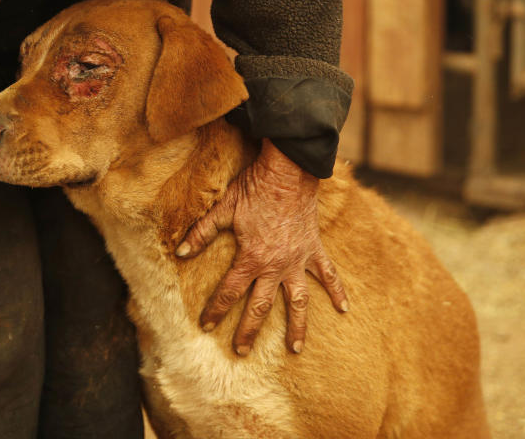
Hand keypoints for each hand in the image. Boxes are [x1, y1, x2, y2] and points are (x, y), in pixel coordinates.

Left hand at [175, 139, 347, 355]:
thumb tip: (180, 252)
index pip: (229, 291)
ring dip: (297, 326)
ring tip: (295, 349)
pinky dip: (338, 291)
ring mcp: (298, 260)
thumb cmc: (253, 188)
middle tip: (241, 351)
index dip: (215, 309)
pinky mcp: (314, 250)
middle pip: (260, 306)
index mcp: (251, 258)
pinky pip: (328, 275)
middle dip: (249, 330)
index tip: (206, 326)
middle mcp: (275, 266)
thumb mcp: (223, 209)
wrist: (288, 172)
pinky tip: (344, 309)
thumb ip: (202, 233)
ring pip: (298, 301)